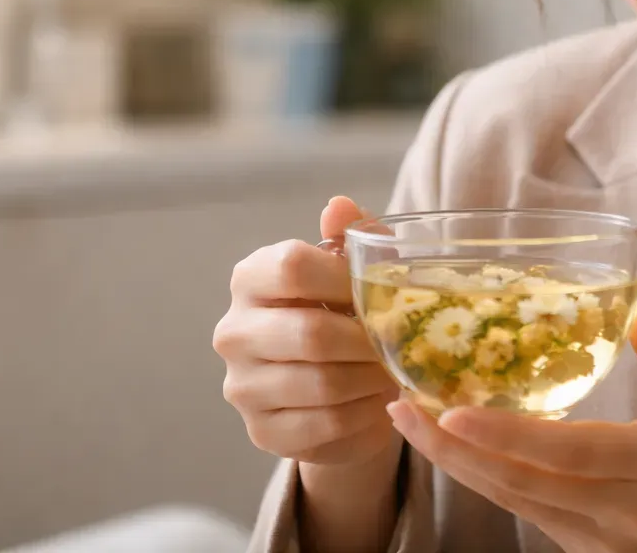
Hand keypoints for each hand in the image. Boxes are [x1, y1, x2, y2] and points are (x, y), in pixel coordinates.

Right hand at [214, 196, 400, 466]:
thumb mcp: (352, 270)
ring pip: (323, 385)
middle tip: (402, 342)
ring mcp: (242, 386)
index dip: (345, 279)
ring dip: (371, 380)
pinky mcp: (262, 431)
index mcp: (250, 278)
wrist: (331, 388)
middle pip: (311, 334)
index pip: (291, 266)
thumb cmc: (342, 312)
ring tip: (395, 371)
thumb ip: (353, 236)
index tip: (380, 292)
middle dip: (368, 340)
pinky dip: (364, 415)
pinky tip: (379, 403)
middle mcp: (234, 331)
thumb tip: (339, 206)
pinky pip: (325, 426)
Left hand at [384, 278, 636, 552]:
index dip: (504, 437)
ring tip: (414, 425)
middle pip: (524, 486)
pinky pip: (536, 519)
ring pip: (520, 506)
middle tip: (400, 408)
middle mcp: (629, 514)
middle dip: (454, 450)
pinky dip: (495, 485)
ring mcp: (611, 545)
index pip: (568, 454)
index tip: (450, 412)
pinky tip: (463, 453)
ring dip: (462, 468)